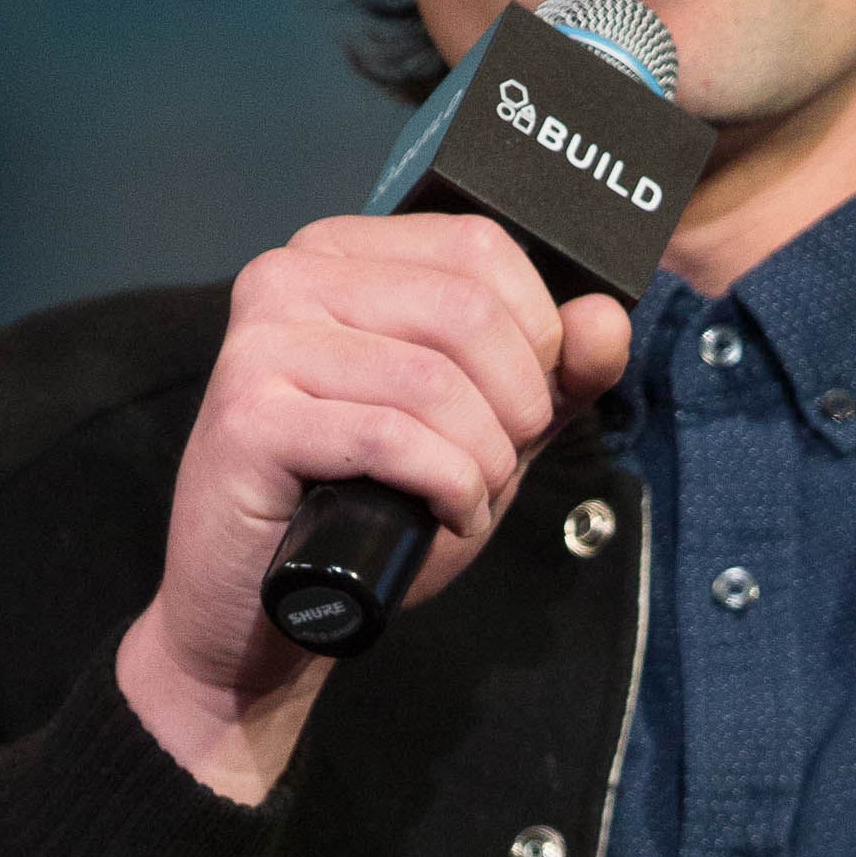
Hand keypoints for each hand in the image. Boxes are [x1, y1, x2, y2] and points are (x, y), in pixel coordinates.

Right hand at [115, 212, 629, 802]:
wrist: (263, 610)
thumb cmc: (369, 505)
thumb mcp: (483, 426)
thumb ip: (555, 372)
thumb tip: (607, 319)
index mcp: (340, 252)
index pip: (477, 246)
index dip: (537, 329)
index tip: (533, 399)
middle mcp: (288, 275)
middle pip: (464, 308)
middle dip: (516, 401)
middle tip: (503, 463)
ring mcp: (261, 343)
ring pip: (433, 380)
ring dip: (483, 458)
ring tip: (469, 497)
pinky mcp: (247, 417)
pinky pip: (389, 438)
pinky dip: (446, 486)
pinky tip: (444, 516)